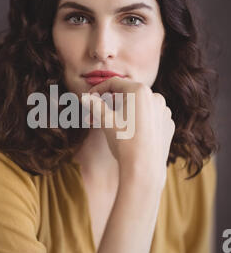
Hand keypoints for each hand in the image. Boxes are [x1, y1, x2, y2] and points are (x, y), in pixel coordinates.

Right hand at [81, 77, 175, 191]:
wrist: (144, 169)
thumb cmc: (124, 142)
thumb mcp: (105, 121)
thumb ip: (95, 105)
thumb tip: (85, 97)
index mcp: (140, 91)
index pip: (114, 83)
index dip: (98, 90)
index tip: (89, 99)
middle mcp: (156, 97)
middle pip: (127, 95)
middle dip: (109, 104)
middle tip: (94, 115)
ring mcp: (164, 111)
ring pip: (139, 107)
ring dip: (123, 113)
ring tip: (109, 125)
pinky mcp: (168, 125)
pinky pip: (150, 118)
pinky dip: (138, 121)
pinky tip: (129, 133)